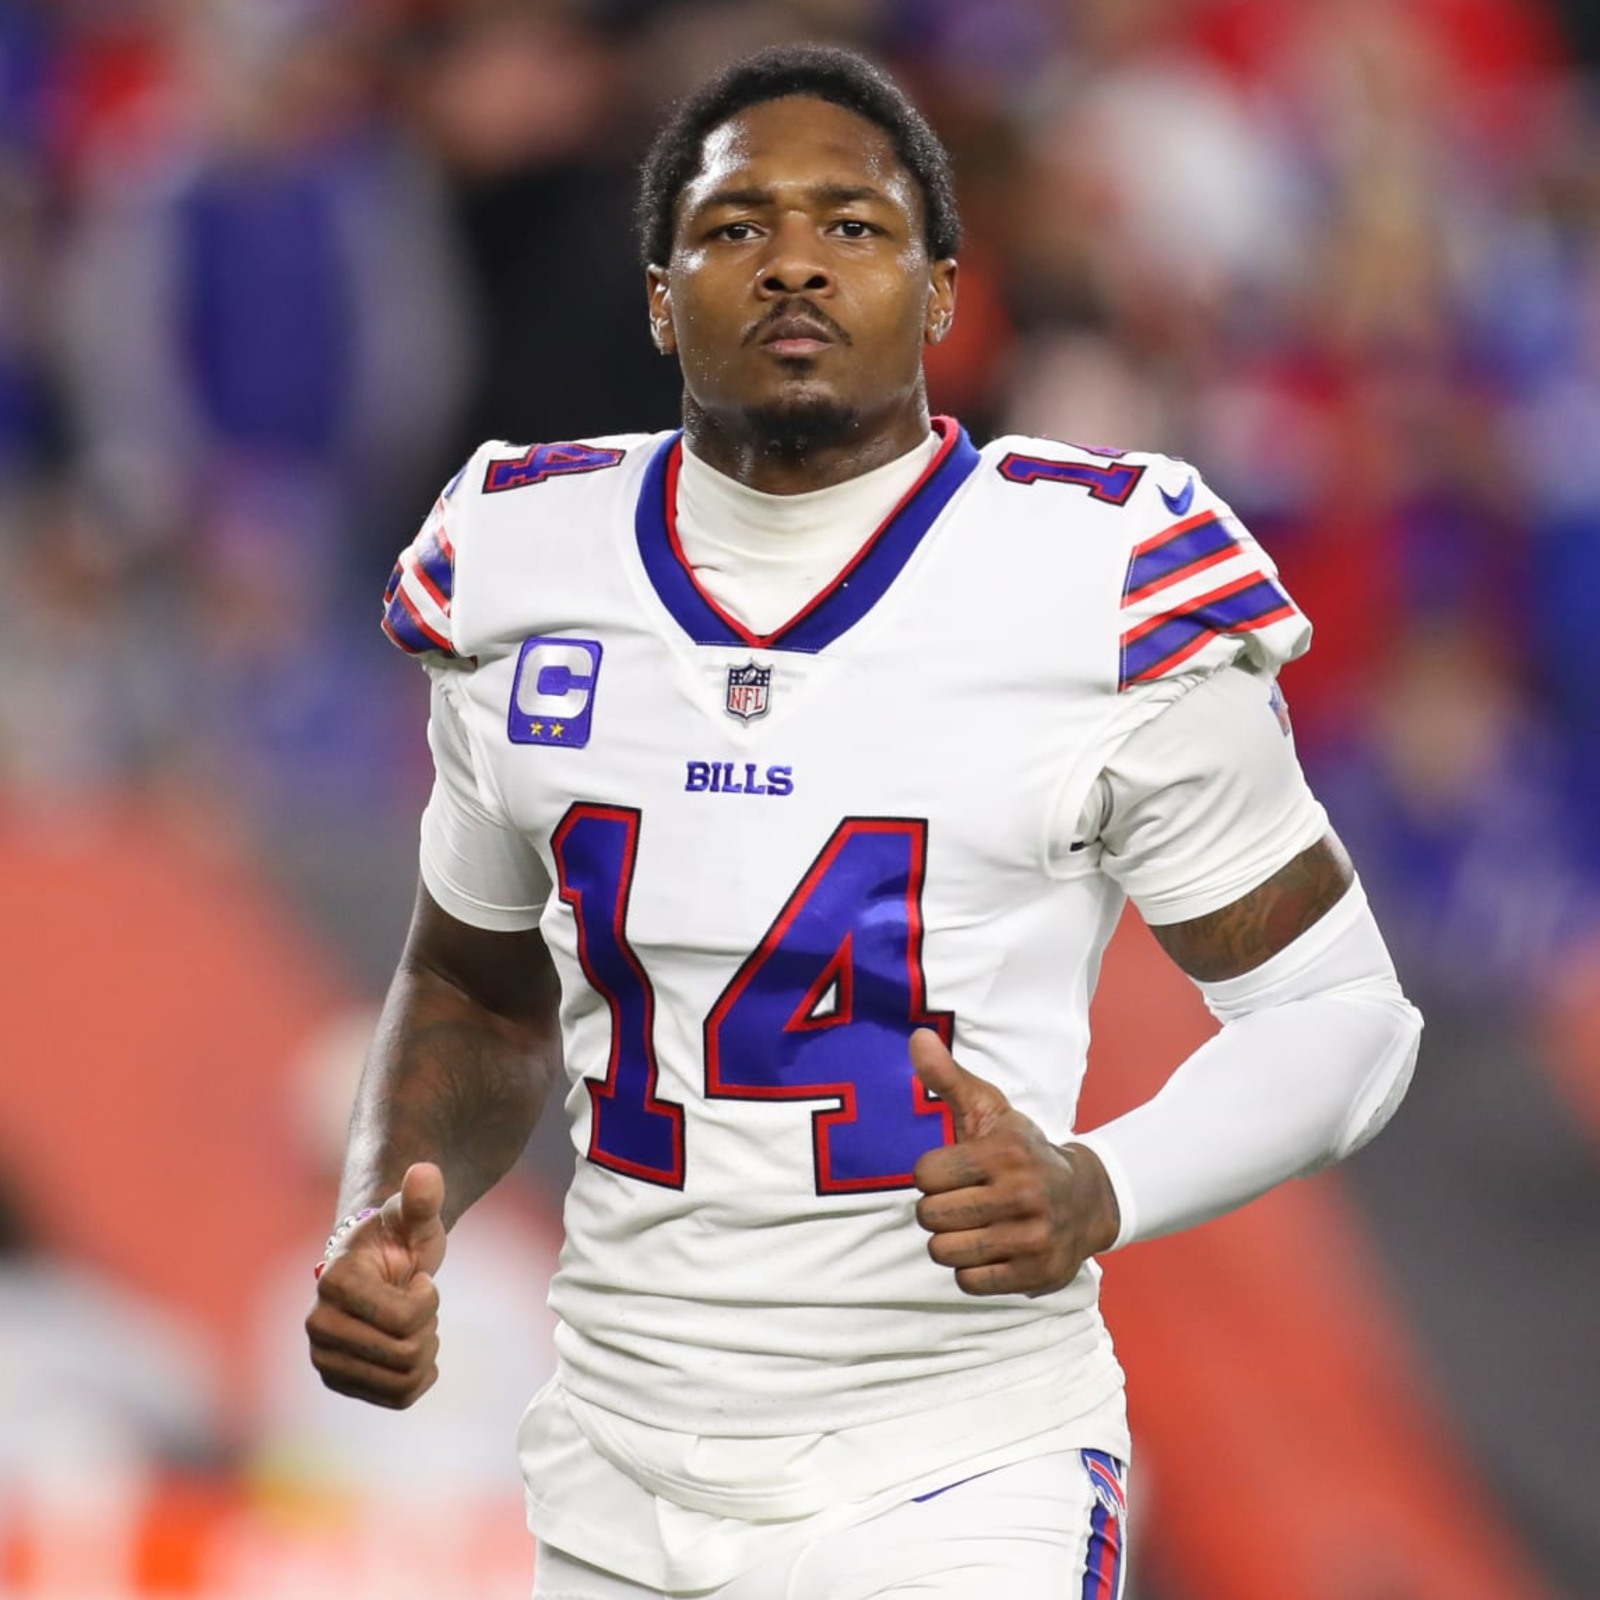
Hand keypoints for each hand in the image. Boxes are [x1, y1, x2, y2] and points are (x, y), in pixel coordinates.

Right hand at [306, 1162, 447, 1407]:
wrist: (378, 1265)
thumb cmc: (399, 1237)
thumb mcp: (415, 1218)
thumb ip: (422, 1199)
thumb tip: (425, 1171)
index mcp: (334, 1282)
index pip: (404, 1320)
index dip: (429, 1299)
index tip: (420, 1277)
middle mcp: (318, 1324)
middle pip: (406, 1354)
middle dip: (428, 1326)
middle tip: (418, 1301)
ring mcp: (323, 1357)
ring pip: (404, 1381)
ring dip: (424, 1350)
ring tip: (413, 1322)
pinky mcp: (336, 1381)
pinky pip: (398, 1398)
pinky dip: (418, 1376)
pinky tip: (412, 1347)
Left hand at [910, 1031, 1120, 1297]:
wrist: (1088, 1198)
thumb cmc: (1022, 1152)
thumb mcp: (990, 1111)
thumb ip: (948, 1078)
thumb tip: (916, 1038)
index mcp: (1004, 1153)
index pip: (925, 1176)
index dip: (930, 1175)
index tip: (951, 1172)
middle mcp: (1021, 1196)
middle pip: (930, 1217)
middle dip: (937, 1210)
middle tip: (961, 1201)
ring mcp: (1031, 1239)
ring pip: (945, 1252)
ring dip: (950, 1242)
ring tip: (974, 1225)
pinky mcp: (1036, 1274)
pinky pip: (969, 1283)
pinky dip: (971, 1270)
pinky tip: (990, 1249)